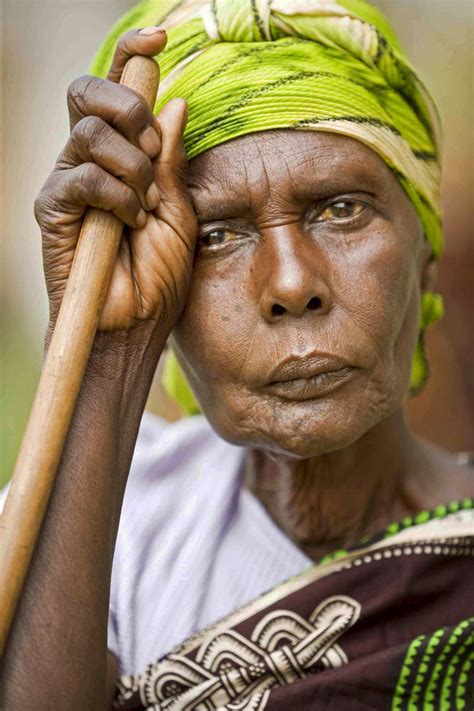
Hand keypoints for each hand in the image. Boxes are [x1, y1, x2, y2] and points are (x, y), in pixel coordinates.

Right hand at [34, 28, 197, 332]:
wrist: (136, 326)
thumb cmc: (159, 276)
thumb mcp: (179, 211)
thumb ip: (172, 159)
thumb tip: (174, 100)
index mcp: (120, 159)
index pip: (116, 93)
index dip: (130, 57)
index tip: (160, 37)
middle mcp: (88, 163)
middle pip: (87, 93)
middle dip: (127, 107)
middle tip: (153, 147)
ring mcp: (67, 183)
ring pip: (88, 133)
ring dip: (131, 165)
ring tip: (146, 205)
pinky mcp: (52, 209)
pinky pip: (81, 176)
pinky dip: (116, 195)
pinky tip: (128, 222)